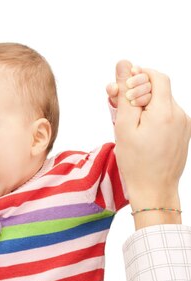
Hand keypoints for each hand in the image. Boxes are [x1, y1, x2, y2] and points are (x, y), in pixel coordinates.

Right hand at [114, 60, 190, 227]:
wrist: (154, 191)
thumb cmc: (136, 163)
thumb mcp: (124, 127)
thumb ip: (125, 94)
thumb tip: (124, 65)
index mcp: (164, 111)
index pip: (156, 76)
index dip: (139, 77)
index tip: (123, 91)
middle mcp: (179, 114)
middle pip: (160, 89)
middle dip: (139, 92)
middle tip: (120, 107)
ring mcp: (184, 125)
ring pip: (163, 104)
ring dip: (145, 107)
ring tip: (130, 126)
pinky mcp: (184, 134)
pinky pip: (168, 117)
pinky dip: (154, 119)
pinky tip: (142, 135)